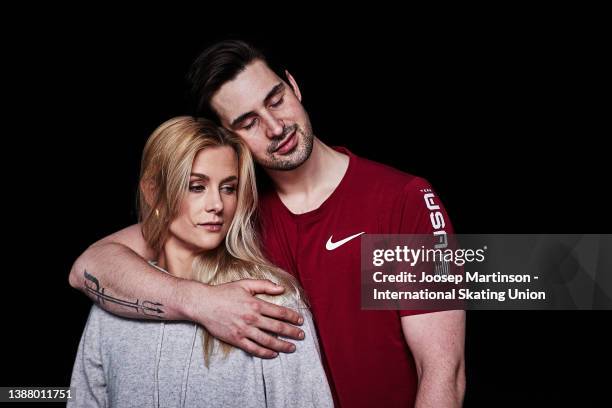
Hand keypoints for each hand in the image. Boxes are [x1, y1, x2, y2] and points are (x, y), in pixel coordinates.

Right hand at [179, 279, 304, 357]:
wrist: (204, 304)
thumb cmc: (224, 292)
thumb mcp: (245, 284)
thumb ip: (264, 285)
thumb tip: (281, 288)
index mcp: (256, 304)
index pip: (280, 312)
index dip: (293, 317)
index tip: (300, 321)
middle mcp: (252, 318)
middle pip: (278, 328)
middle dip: (292, 332)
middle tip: (302, 336)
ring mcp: (244, 330)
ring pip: (268, 341)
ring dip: (282, 345)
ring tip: (292, 348)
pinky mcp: (236, 339)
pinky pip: (254, 349)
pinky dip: (265, 353)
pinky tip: (274, 354)